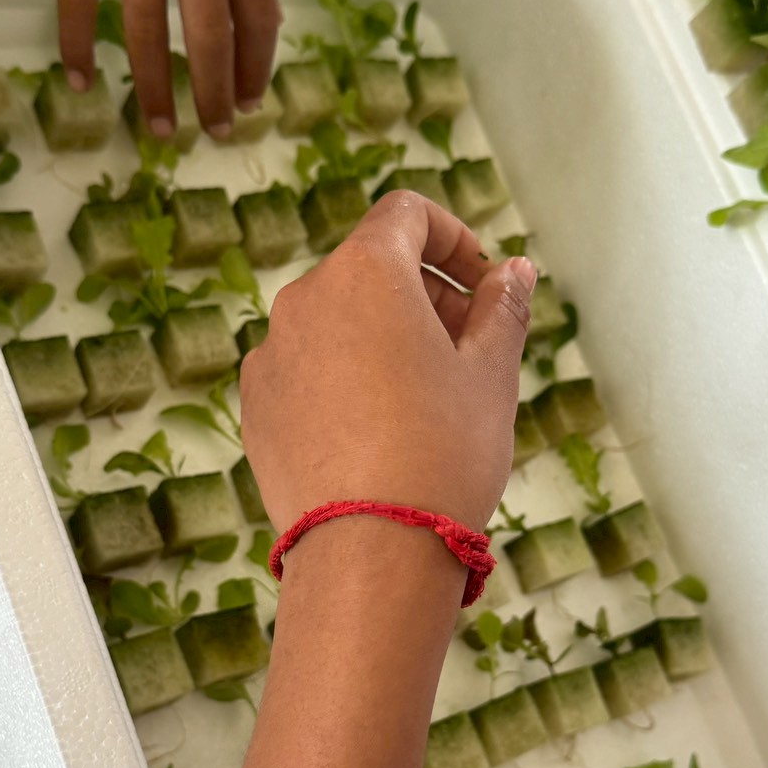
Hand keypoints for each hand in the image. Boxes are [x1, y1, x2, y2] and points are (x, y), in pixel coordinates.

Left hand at [240, 194, 536, 535]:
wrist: (371, 553)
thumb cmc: (442, 454)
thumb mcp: (491, 375)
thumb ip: (502, 309)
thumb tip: (513, 272)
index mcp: (364, 272)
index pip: (406, 214)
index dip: (453, 238)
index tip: (481, 284)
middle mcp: (303, 300)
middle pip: (369, 270)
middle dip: (424, 297)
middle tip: (469, 352)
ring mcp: (270, 355)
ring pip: (336, 324)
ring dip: (381, 340)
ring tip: (424, 402)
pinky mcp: (254, 407)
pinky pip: (306, 372)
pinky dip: (343, 381)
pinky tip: (377, 436)